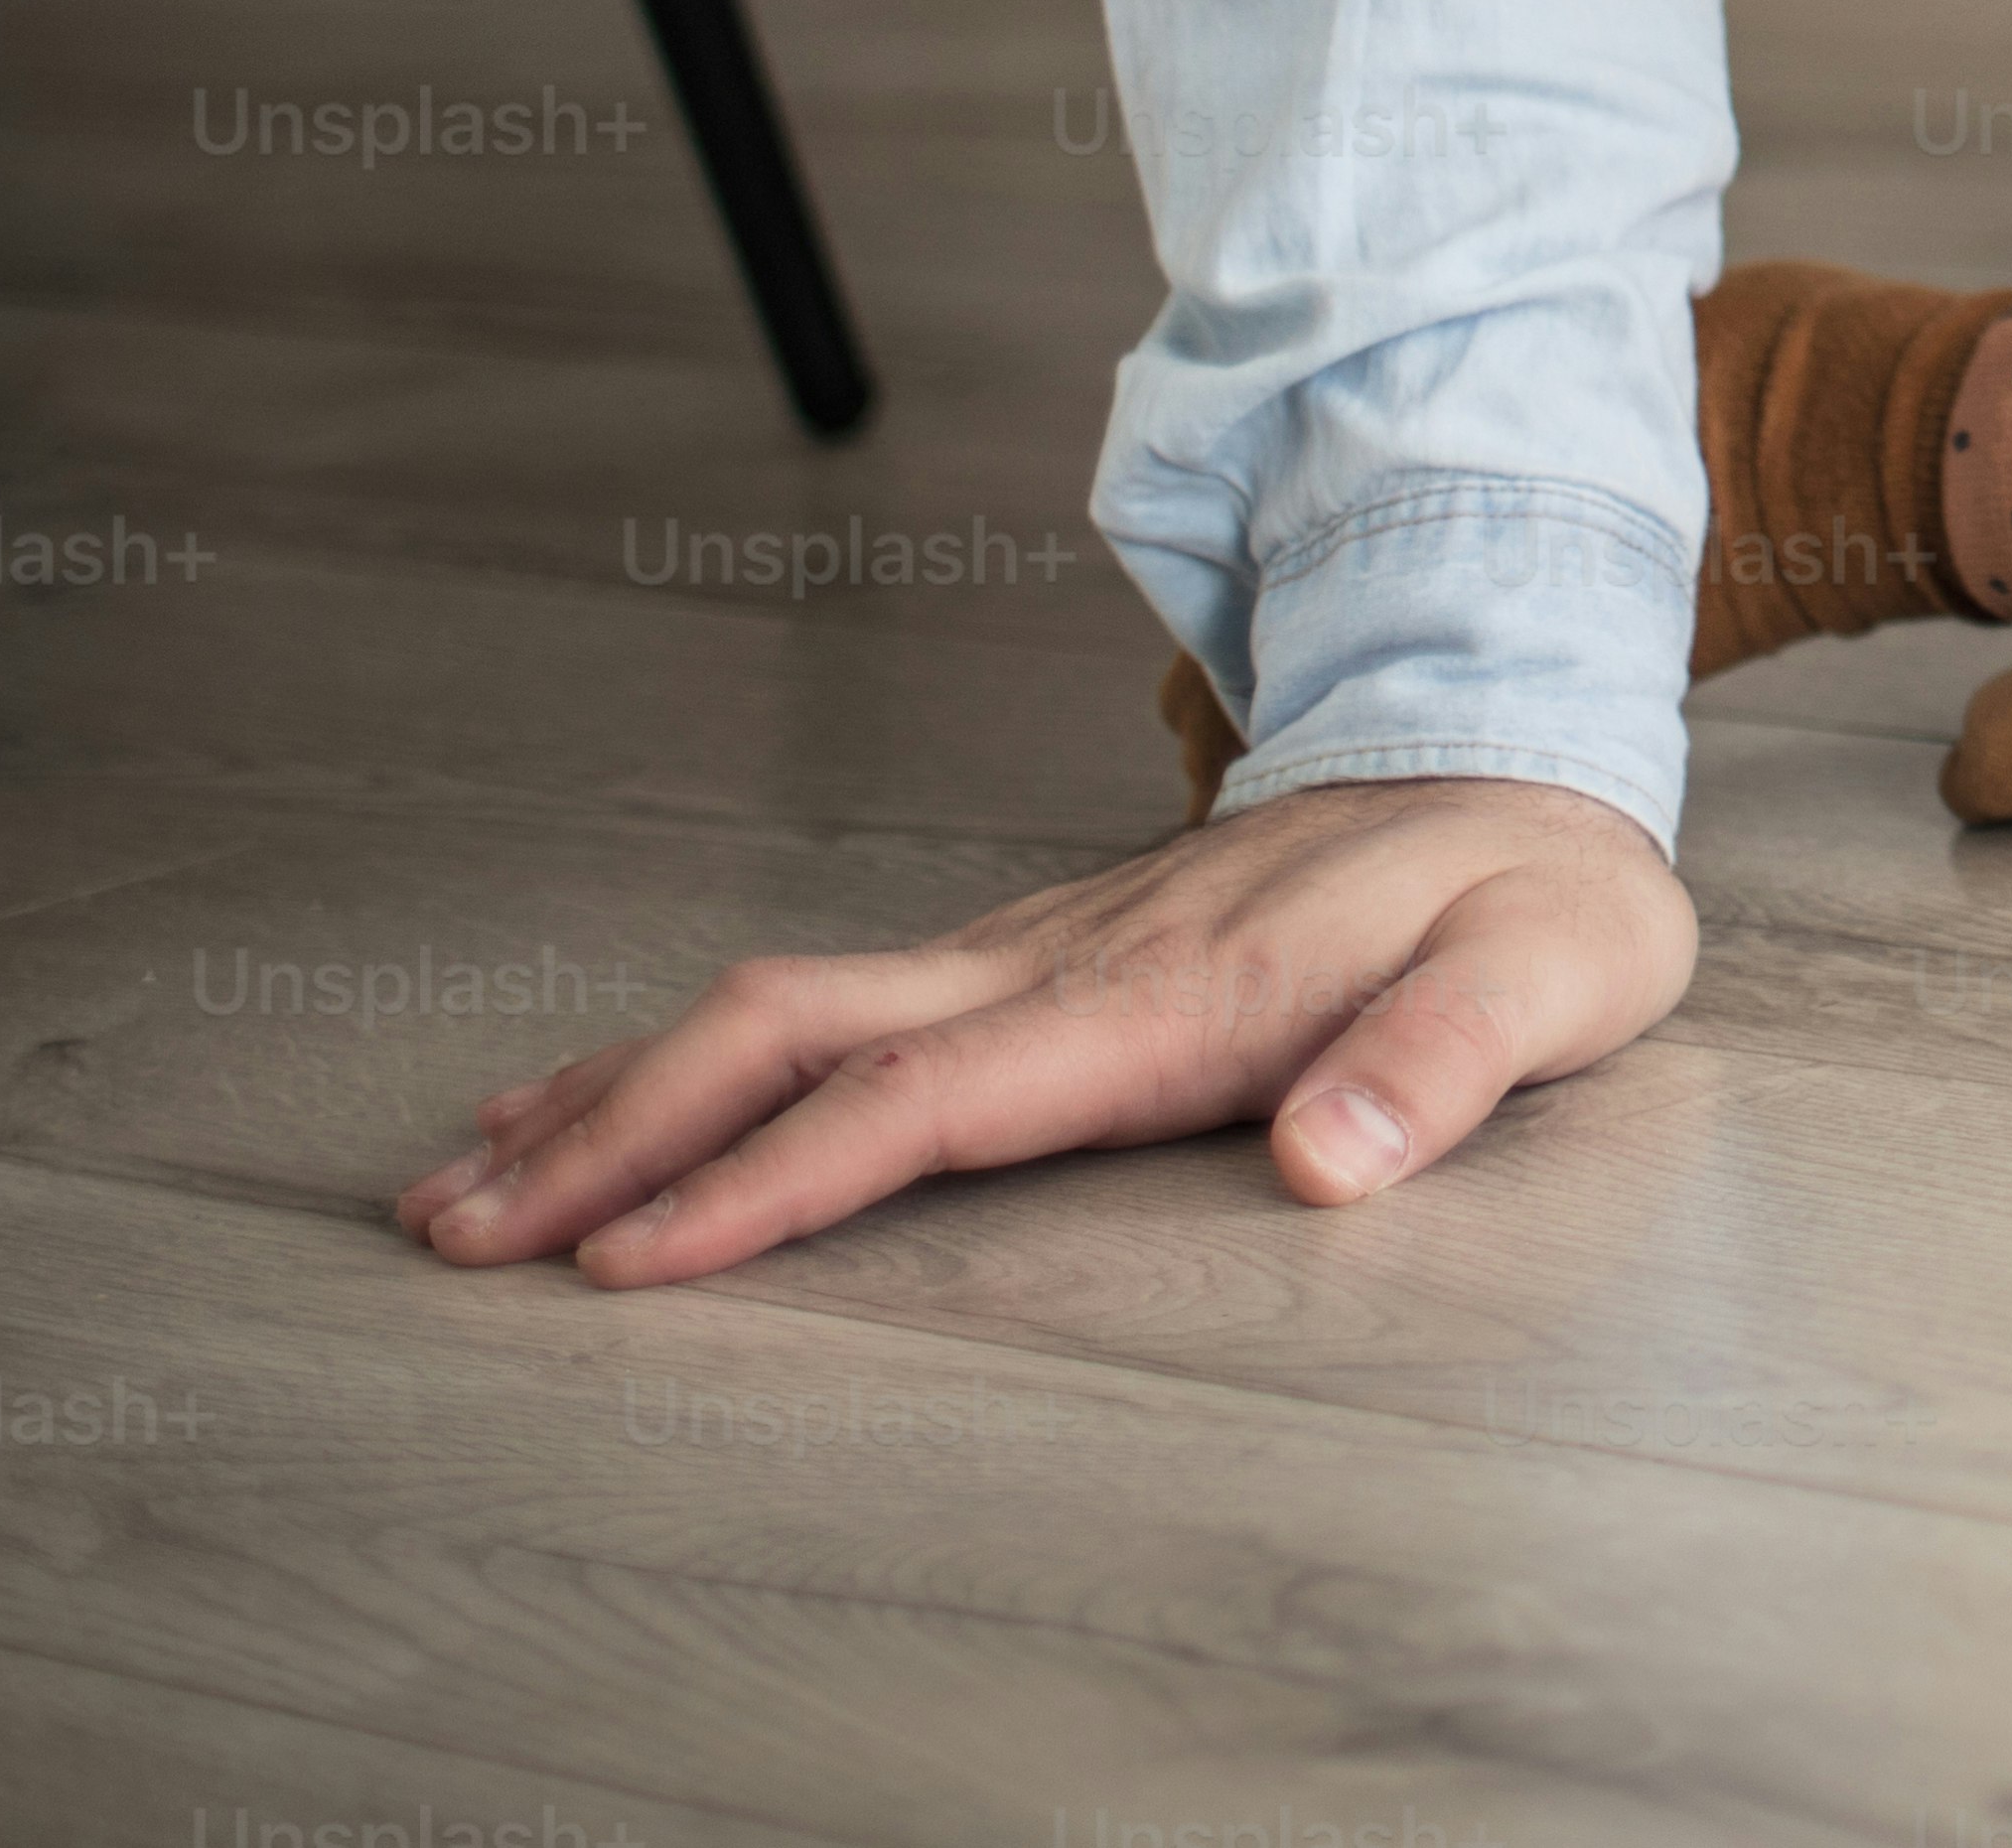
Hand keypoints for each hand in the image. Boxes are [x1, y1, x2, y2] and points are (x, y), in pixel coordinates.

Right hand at [390, 769, 1694, 1287]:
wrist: (1525, 750)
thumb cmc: (1535, 888)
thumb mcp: (1550, 972)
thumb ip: (1447, 1065)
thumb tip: (1339, 1163)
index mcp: (1170, 991)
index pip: (928, 1094)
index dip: (775, 1178)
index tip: (632, 1259)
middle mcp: (1065, 959)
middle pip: (793, 1034)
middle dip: (618, 1134)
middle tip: (461, 1237)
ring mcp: (1032, 947)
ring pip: (780, 1009)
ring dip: (617, 1095)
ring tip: (461, 1188)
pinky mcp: (1029, 954)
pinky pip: (826, 1007)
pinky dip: (688, 1064)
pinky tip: (604, 1108)